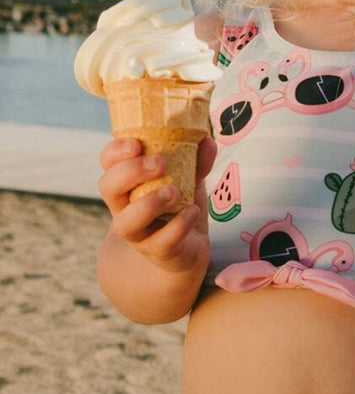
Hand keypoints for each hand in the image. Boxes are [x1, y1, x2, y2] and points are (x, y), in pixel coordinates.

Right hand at [98, 136, 215, 273]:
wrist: (188, 248)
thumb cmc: (179, 206)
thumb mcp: (188, 179)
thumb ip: (196, 162)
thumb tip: (207, 142)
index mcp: (128, 184)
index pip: (108, 163)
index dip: (115, 152)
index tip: (135, 143)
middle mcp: (125, 208)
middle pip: (108, 188)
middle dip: (130, 172)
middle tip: (160, 164)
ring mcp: (139, 233)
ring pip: (126, 222)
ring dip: (149, 203)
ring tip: (174, 191)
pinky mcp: (158, 252)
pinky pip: (162, 241)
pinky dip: (179, 224)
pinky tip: (193, 211)